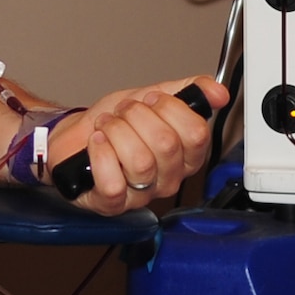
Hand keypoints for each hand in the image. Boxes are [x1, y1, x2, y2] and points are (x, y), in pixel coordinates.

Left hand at [47, 76, 227, 214]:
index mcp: (186, 155)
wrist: (76, 137)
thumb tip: (218, 92)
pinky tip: (97, 143)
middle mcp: (169, 179)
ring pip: (140, 161)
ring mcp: (142, 194)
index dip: (169, 108)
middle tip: (123, 112)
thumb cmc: (115, 123)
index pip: (197, 133)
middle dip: (137, 115)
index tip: (151, 100)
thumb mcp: (153, 97)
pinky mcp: (113, 204)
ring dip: (116, 131)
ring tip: (107, 126)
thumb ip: (188, 90)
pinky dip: (101, 153)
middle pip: (167, 144)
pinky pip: (114, 182)